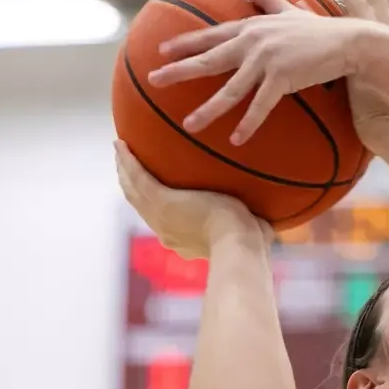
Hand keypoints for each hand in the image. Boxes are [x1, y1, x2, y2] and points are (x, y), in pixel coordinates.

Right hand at [114, 141, 264, 259]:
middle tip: (124, 166)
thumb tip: (268, 224)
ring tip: (119, 150)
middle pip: (140, 204)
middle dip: (131, 184)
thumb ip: (249, 224)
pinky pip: (139, 177)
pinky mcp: (162, 202)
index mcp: (181, 240)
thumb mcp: (246, 230)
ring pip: (134, 190)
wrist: (239, 244)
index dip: (151, 203)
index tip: (148, 190)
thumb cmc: (251, 241)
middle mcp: (166, 232)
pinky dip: (128, 161)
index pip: (161, 219)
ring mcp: (160, 217)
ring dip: (124, 170)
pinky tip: (121, 143)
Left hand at [149, 0, 379, 145]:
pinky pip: (259, 105)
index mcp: (252, 28)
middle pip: (209, 59)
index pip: (211, 36)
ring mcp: (266, 60)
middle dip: (179, 70)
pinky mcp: (282, 77)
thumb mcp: (290, 9)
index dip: (185, 43)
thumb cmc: (319, 29)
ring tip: (188, 125)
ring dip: (208, 109)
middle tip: (154, 80)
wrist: (348, 40)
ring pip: (230, 89)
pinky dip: (248, 123)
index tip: (161, 50)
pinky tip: (236, 140)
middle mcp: (253, 42)